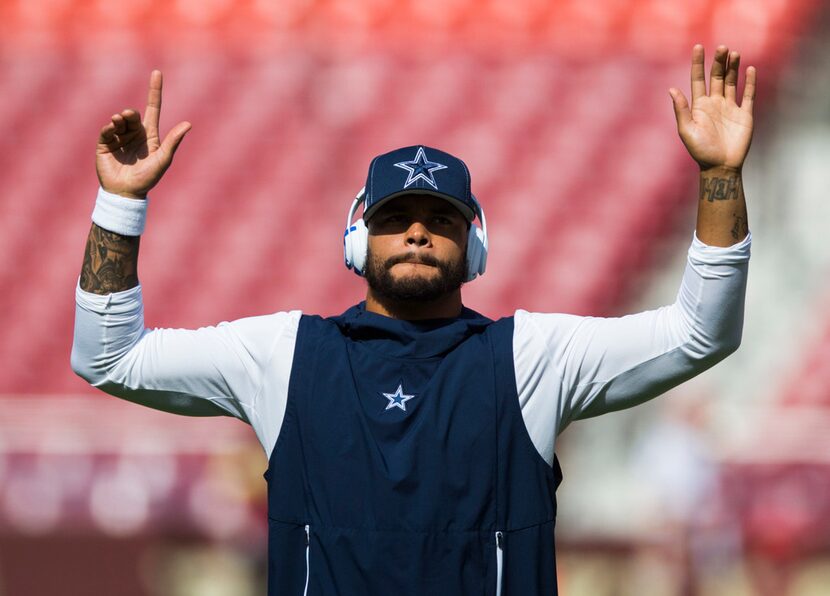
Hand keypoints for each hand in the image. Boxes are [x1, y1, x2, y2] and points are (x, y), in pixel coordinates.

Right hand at [96, 70, 190, 198]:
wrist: (126, 193)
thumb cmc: (148, 178)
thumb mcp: (163, 159)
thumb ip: (173, 141)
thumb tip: (188, 123)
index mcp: (150, 135)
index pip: (153, 108)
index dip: (155, 90)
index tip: (157, 72)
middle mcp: (134, 134)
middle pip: (133, 114)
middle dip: (130, 113)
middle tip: (127, 116)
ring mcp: (119, 138)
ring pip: (119, 120)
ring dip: (119, 119)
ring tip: (118, 122)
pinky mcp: (105, 144)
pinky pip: (106, 130)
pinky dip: (109, 127)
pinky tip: (111, 128)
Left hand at [670, 45, 755, 171]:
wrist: (720, 166)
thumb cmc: (700, 151)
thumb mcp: (686, 130)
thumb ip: (681, 110)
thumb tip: (671, 89)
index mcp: (699, 106)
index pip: (698, 80)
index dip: (698, 64)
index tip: (698, 47)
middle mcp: (714, 104)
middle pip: (717, 77)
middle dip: (719, 62)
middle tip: (722, 48)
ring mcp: (730, 108)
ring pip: (732, 82)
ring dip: (733, 68)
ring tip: (734, 53)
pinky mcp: (745, 114)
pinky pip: (748, 95)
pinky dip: (749, 82)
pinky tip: (749, 70)